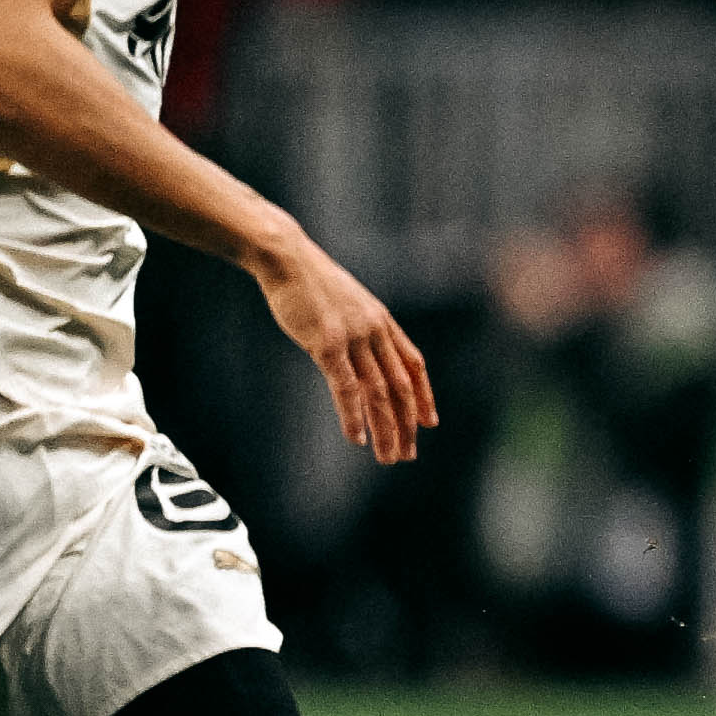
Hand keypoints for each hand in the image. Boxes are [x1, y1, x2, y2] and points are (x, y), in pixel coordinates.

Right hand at [253, 238, 439, 463]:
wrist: (286, 258)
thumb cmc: (310, 282)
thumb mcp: (347, 302)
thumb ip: (361, 326)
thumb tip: (363, 349)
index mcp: (382, 321)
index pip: (414, 364)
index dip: (424, 396)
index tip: (429, 422)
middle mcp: (375, 331)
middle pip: (401, 386)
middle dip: (407, 424)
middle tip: (408, 454)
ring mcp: (353, 338)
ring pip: (378, 393)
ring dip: (385, 430)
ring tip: (388, 458)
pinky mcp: (327, 344)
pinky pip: (346, 388)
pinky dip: (354, 417)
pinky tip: (357, 439)